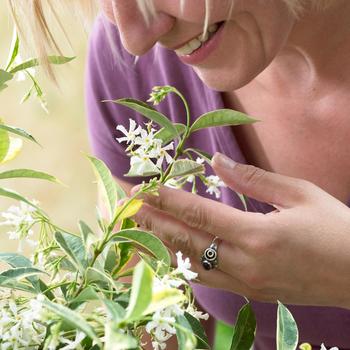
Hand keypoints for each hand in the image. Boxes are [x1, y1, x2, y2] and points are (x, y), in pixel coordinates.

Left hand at [132, 152, 349, 308]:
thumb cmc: (335, 228)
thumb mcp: (299, 193)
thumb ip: (252, 178)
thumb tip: (217, 160)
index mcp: (258, 234)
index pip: (199, 213)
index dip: (167, 199)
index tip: (143, 187)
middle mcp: (245, 263)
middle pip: (186, 239)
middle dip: (152, 221)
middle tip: (126, 206)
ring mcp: (245, 283)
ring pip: (189, 264)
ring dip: (160, 244)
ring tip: (136, 229)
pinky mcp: (249, 293)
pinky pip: (205, 278)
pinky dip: (181, 264)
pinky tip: (167, 254)